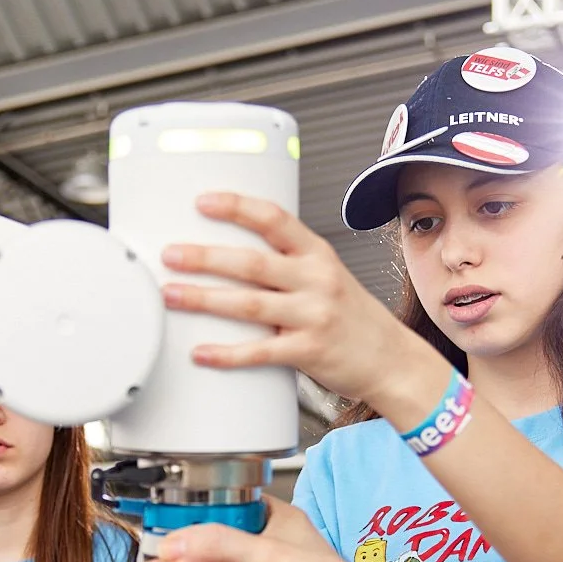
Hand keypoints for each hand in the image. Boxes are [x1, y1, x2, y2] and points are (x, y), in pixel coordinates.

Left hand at [161, 193, 443, 411]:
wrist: (392, 359)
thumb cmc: (353, 318)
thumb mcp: (327, 276)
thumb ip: (287, 265)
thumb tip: (228, 254)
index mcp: (317, 254)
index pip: (274, 219)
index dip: (236, 207)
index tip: (202, 202)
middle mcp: (317, 280)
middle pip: (252, 262)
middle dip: (206, 256)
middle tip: (170, 254)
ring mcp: (313, 316)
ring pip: (249, 304)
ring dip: (204, 298)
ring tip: (172, 294)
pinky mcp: (308, 352)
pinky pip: (260, 352)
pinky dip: (227, 353)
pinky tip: (202, 352)